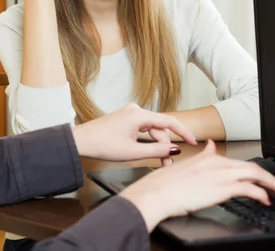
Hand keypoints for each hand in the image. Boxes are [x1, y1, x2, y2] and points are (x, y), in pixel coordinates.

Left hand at [71, 103, 196, 161]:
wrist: (80, 142)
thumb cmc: (102, 145)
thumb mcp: (133, 152)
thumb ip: (156, 151)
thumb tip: (174, 150)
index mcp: (139, 115)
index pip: (169, 122)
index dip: (184, 132)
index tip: (194, 142)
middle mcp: (136, 110)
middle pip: (160, 128)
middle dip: (166, 145)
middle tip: (169, 164)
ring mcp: (130, 113)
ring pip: (151, 129)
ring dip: (156, 144)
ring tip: (159, 161)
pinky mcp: (125, 119)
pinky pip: (143, 129)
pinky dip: (147, 140)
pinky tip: (148, 151)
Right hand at [119, 140, 274, 231]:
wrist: (156, 193)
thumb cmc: (164, 185)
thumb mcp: (184, 165)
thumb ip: (201, 157)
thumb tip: (208, 147)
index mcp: (208, 158)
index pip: (237, 162)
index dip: (252, 169)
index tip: (260, 176)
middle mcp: (217, 163)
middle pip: (251, 166)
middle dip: (268, 177)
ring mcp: (220, 174)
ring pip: (255, 174)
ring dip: (270, 184)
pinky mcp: (222, 188)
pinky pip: (250, 188)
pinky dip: (262, 193)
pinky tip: (265, 200)